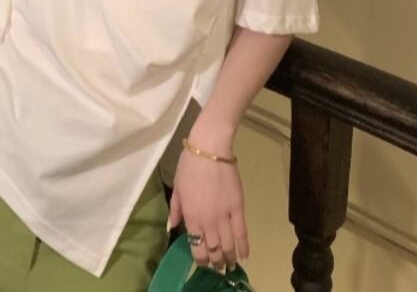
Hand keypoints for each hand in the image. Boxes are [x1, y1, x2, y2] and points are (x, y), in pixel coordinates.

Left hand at [167, 143, 248, 271]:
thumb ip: (175, 209)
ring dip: (229, 259)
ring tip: (229, 266)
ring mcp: (224, 216)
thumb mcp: (177, 187)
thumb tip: (172, 227)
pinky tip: (243, 257)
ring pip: (228, 245)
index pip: (196, 246)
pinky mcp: (238, 208)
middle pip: (213, 249)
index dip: (200, 259)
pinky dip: (244, 247)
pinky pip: (242, 233)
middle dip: (215, 262)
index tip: (202, 262)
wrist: (210, 149)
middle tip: (217, 267)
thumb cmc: (189, 165)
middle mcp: (208, 221)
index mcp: (191, 216)